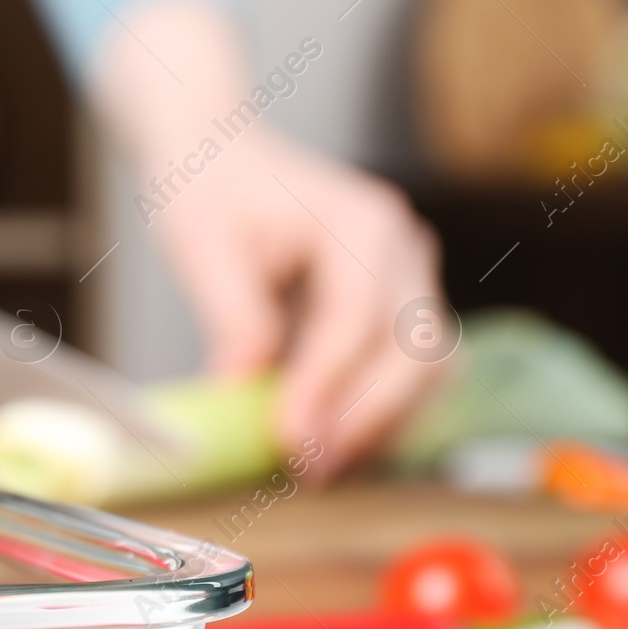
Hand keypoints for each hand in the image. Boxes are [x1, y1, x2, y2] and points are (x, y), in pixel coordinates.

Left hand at [95, 1, 447, 475]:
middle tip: (305, 468)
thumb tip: (244, 386)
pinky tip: (329, 445)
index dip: (329, 384)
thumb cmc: (209, 194)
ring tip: (315, 467)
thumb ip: (232, 315)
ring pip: (426, 369)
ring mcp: (408, 279)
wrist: (222, 160)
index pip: (357, 316)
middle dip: (364, 417)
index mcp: (359, 220)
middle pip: (413, 349)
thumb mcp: (203, 247)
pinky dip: (378, 415)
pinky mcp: (396, 310)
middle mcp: (400, 247)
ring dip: (380, 425)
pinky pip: (409, 374)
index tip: (293, 438)